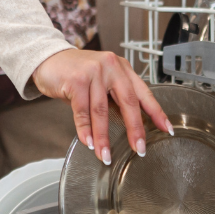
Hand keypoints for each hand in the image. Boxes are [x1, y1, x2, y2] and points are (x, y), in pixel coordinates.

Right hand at [31, 48, 170, 164]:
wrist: (48, 59)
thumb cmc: (75, 72)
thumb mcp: (101, 79)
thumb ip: (114, 96)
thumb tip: (129, 125)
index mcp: (121, 67)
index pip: (143, 92)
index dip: (156, 112)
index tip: (166, 129)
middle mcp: (111, 66)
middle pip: (128, 102)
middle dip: (135, 129)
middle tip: (139, 148)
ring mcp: (93, 71)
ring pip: (102, 111)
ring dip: (103, 136)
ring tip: (105, 154)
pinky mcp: (76, 80)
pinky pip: (82, 111)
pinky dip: (85, 129)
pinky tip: (88, 142)